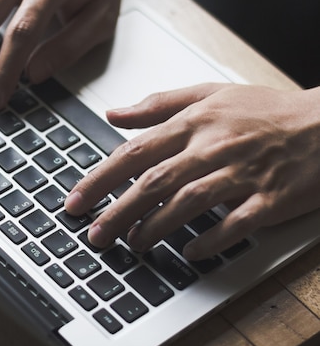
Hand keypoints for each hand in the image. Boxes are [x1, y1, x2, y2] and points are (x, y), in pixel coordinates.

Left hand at [64, 83, 319, 259]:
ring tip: (132, 244)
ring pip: (188, 203)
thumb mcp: (210, 93)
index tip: (76, 200)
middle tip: (94, 235)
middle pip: (154, 182)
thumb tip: (114, 114)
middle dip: (117, 211)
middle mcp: (212, 147)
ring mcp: (242, 174)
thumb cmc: (266, 110)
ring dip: (155, 228)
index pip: (134, 152)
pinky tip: (189, 251)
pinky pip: (235, 224)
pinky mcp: (270, 199)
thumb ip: (159, 104)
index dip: (100, 178)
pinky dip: (210, 240)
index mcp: (194, 123)